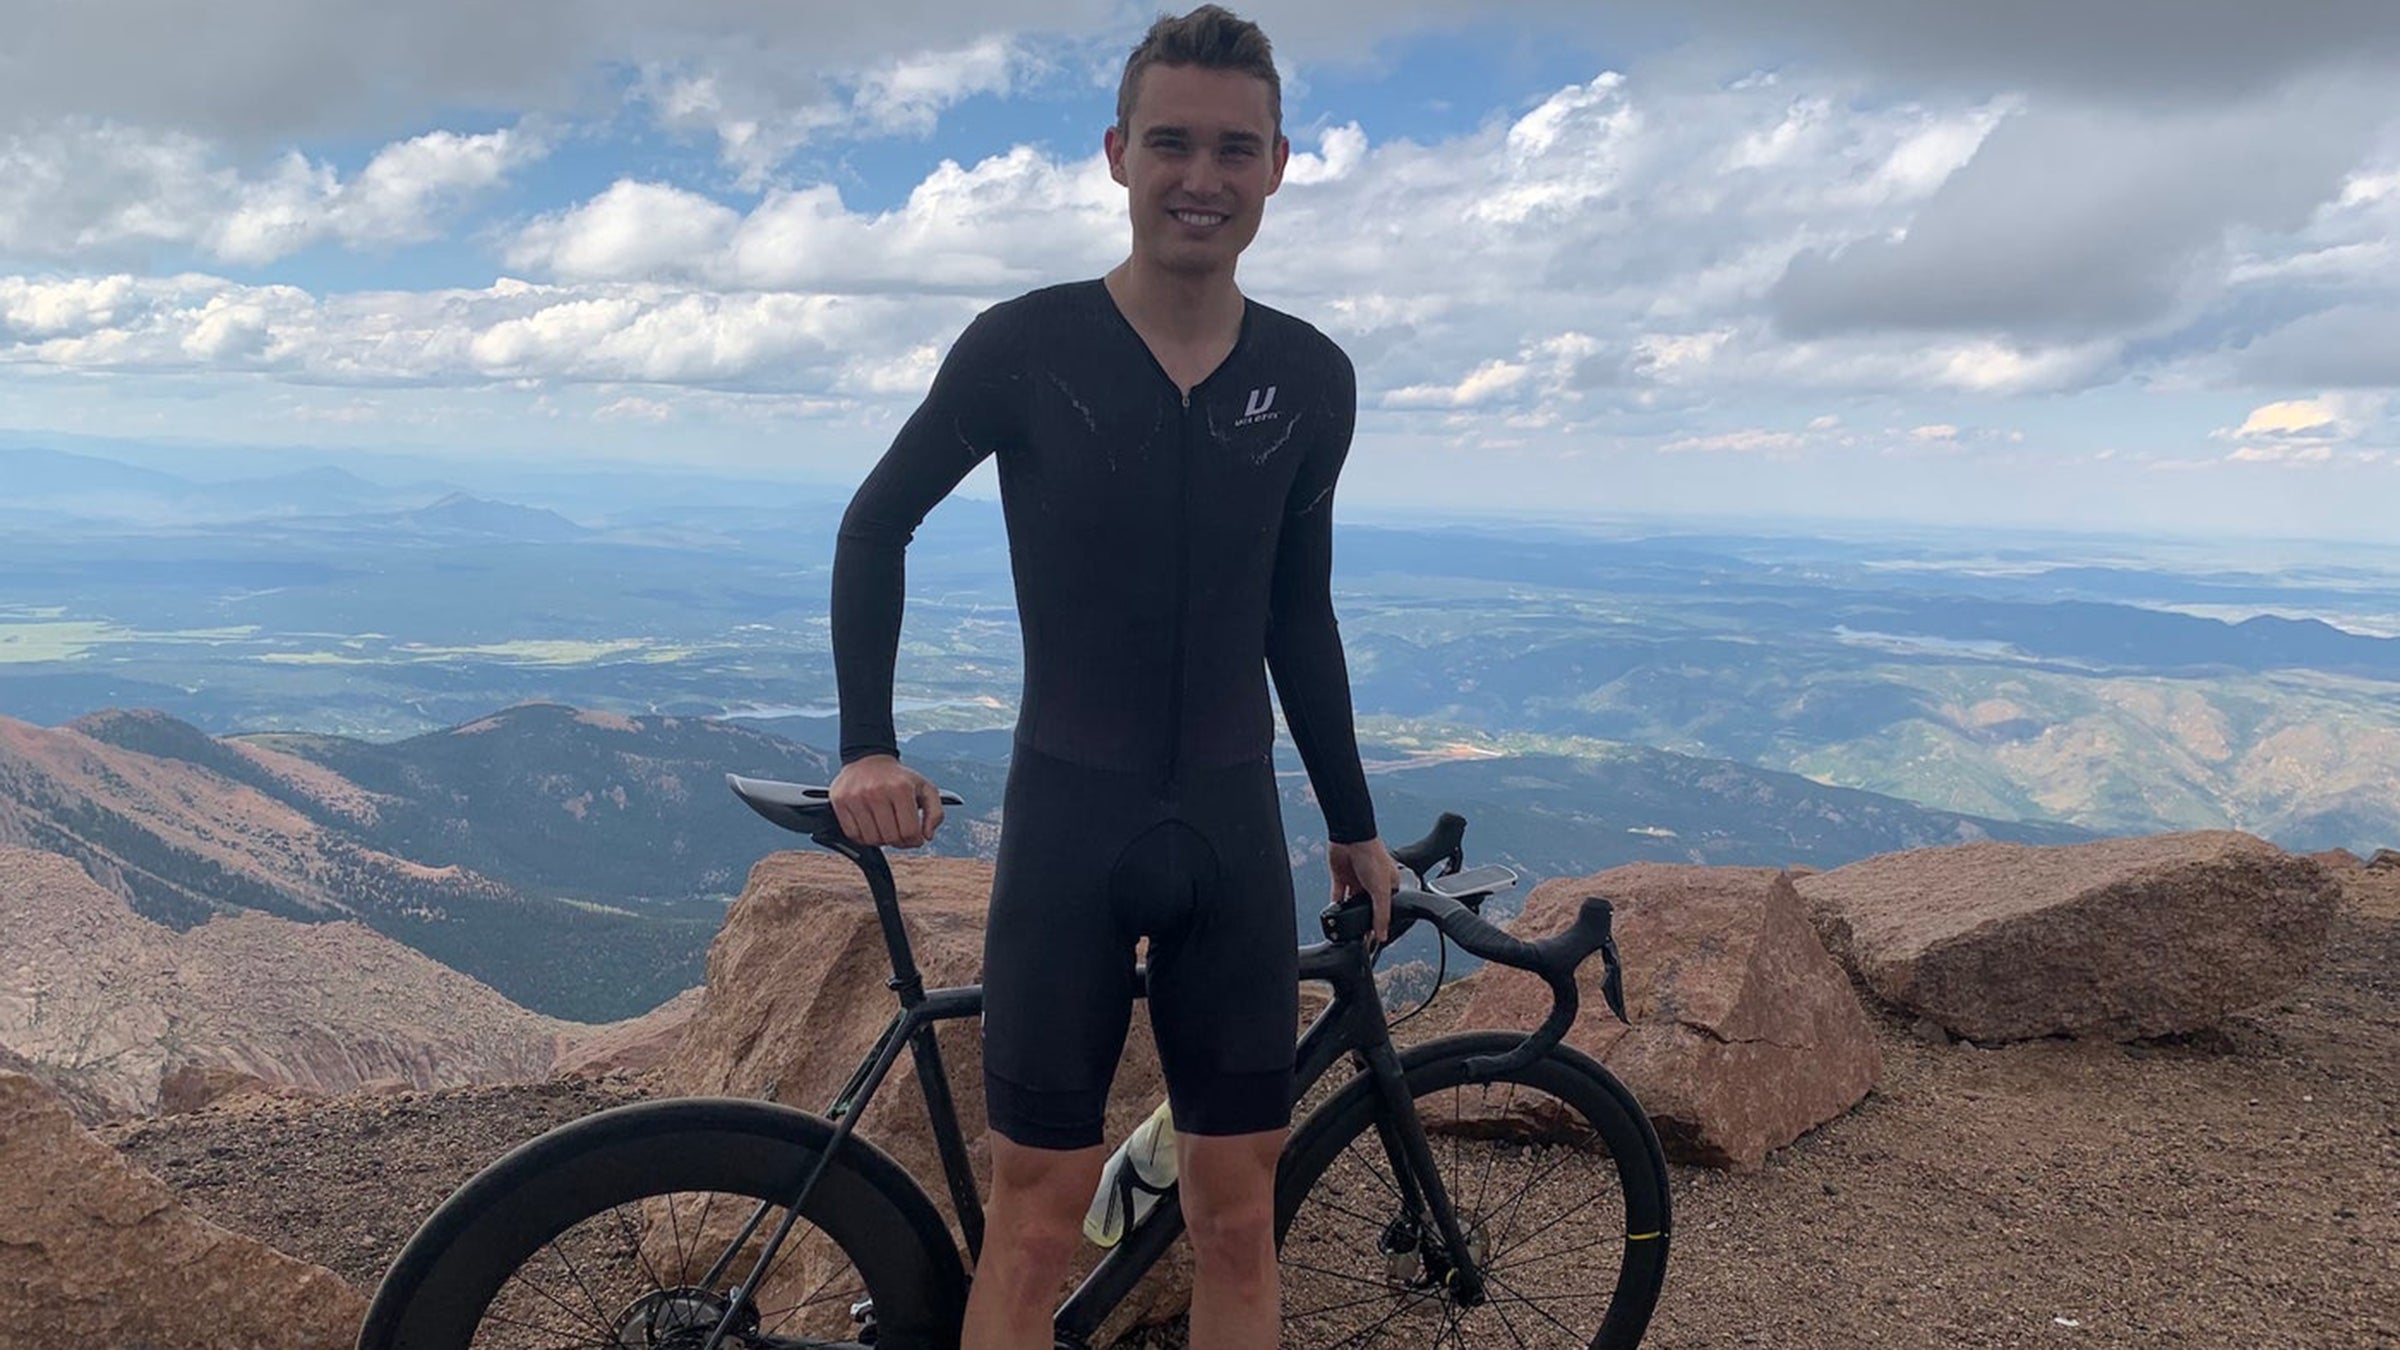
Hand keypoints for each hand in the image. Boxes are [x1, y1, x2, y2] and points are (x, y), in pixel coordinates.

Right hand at [828, 754, 945, 847]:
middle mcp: (877, 791)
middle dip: (899, 841)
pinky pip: (852, 834)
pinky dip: (863, 837)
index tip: (915, 836)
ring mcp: (856, 796)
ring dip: (881, 840)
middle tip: (900, 833)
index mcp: (900, 788)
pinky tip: (870, 825)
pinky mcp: (840, 801)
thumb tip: (927, 836)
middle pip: (890, 838)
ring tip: (885, 827)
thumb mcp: (926, 789)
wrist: (869, 759)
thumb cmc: (899, 778)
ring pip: (871, 839)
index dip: (915, 840)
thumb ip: (935, 813)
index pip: (909, 832)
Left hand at [1328, 837, 1398, 945]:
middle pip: (1368, 907)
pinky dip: (1335, 905)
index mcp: (1389, 885)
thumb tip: (1382, 935)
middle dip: (1363, 919)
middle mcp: (1373, 883)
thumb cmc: (1372, 855)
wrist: (1351, 837)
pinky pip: (1337, 895)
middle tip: (1359, 935)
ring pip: (1352, 903)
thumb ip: (1381, 915)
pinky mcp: (1341, 877)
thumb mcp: (1381, 890)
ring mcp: (1356, 880)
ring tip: (1345, 927)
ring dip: (1349, 913)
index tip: (1375, 937)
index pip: (1386, 909)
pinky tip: (1334, 914)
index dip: (1380, 922)